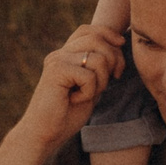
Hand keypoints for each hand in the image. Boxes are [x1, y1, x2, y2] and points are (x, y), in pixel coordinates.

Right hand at [18, 23, 125, 151]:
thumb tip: (119, 46)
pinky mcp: (56, 71)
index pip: (89, 30)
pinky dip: (89, 92)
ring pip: (97, 58)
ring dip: (101, 81)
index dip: (108, 34)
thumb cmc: (67, 114)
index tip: (120, 46)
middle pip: (97, 39)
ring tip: (86, 94)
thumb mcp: (90, 86)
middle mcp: (59, 53)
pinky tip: (75, 100)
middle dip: (113, 59)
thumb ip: (100, 67)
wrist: (44, 134)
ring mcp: (57, 60)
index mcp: (66, 55)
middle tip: (111, 80)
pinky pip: (89, 75)